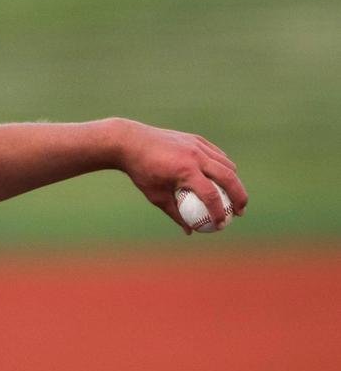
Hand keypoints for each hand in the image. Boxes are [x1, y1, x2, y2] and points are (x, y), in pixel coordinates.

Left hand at [110, 118, 247, 233]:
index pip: (210, 195)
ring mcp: (198, 145)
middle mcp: (195, 156)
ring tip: (233, 196)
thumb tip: (190, 231)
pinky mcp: (197, 139)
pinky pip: (217, 155)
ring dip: (234, 181)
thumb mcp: (156, 196)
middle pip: (228, 178)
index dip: (219, 212)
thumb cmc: (142, 172)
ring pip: (226, 164)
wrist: (131, 142)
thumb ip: (175, 213)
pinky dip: (223, 167)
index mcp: (185, 171)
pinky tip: (222, 178)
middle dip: (239, 196)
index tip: (222, 224)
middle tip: (240, 212)